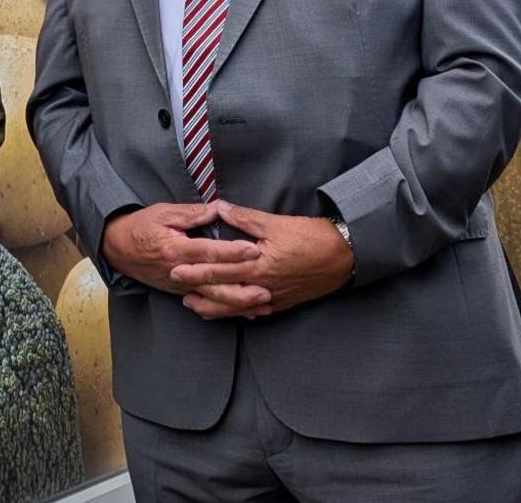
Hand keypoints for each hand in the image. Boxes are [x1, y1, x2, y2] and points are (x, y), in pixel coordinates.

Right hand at [101, 203, 265, 301]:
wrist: (118, 249)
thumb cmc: (140, 227)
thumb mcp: (163, 213)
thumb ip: (192, 213)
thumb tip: (217, 209)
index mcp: (176, 250)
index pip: (209, 252)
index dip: (232, 251)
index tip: (253, 250)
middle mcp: (179, 272)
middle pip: (214, 285)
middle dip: (241, 290)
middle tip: (266, 290)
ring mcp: (180, 286)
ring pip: (213, 300)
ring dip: (239, 305)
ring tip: (262, 305)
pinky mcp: (180, 292)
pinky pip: (206, 304)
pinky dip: (226, 309)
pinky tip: (246, 312)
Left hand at [167, 201, 354, 319]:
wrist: (344, 256)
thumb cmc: (311, 237)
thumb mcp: (275, 223)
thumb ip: (244, 218)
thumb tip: (218, 208)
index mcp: (258, 265)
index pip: (220, 269)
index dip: (196, 271)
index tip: (176, 270)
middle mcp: (263, 285)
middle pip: (224, 292)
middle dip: (199, 291)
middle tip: (178, 290)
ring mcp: (273, 297)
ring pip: (238, 307)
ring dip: (215, 308)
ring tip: (196, 306)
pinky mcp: (283, 302)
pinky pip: (257, 311)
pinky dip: (240, 313)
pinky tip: (230, 312)